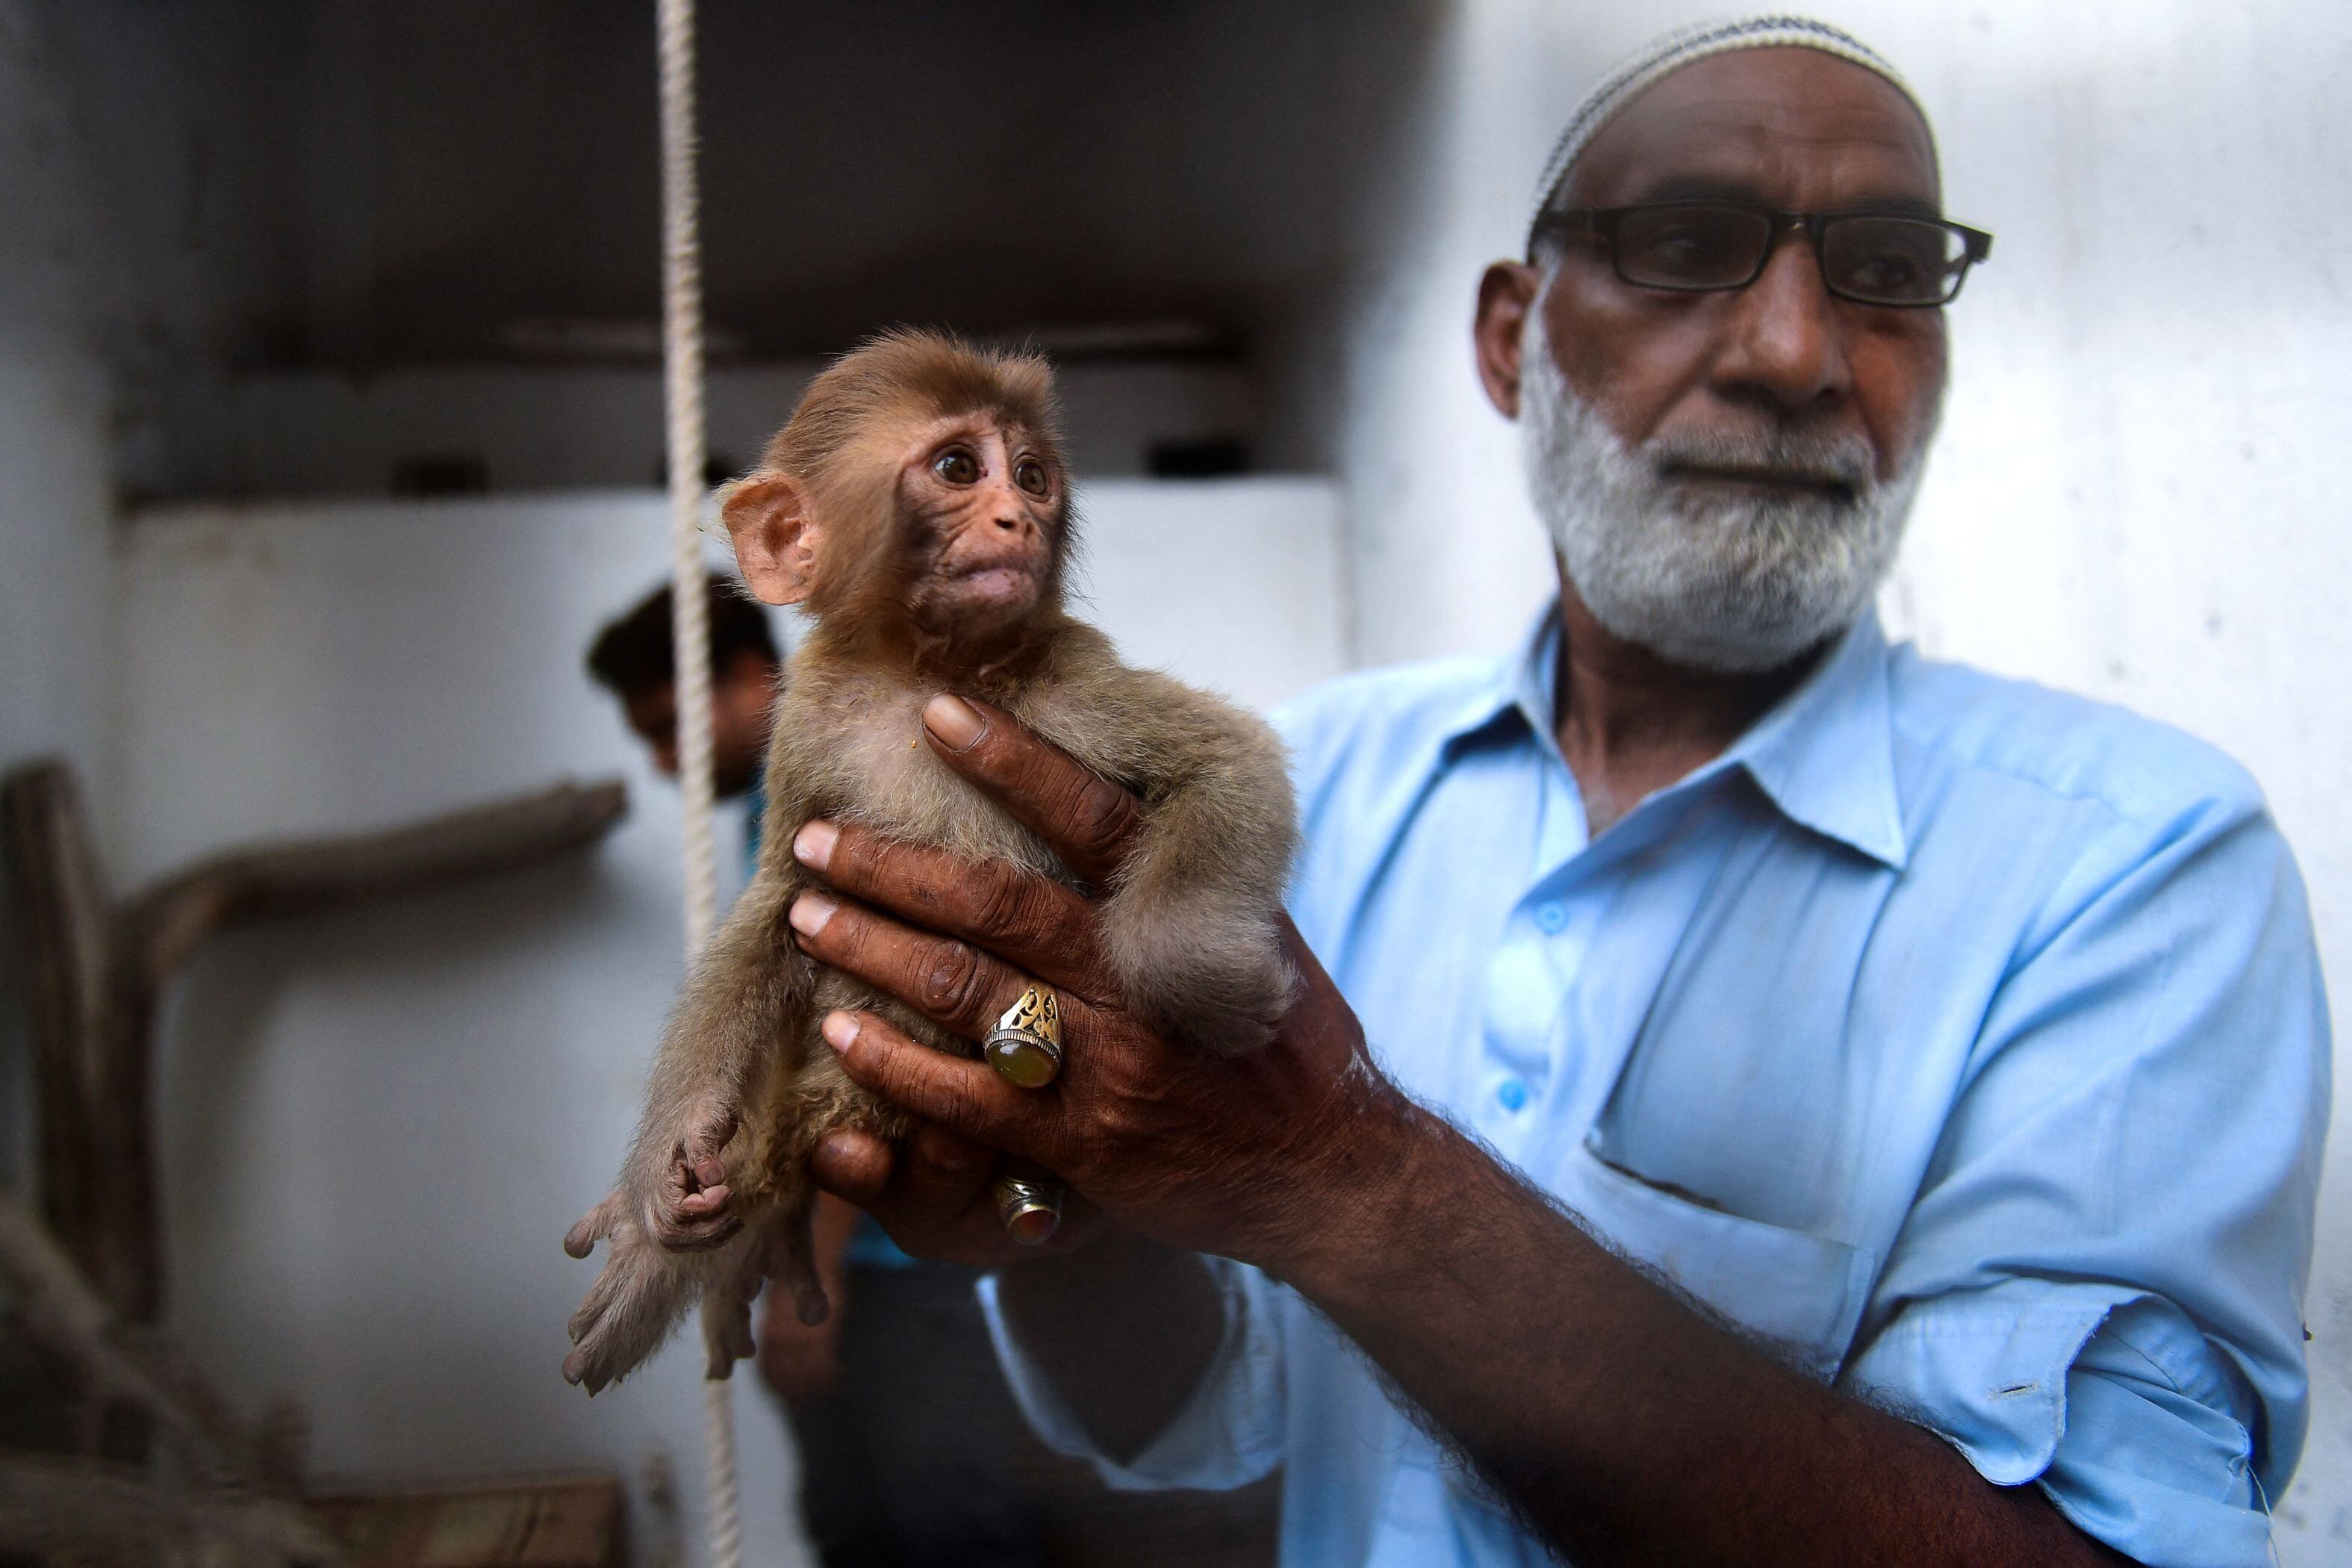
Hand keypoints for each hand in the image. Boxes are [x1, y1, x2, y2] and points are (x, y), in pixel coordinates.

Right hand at [649, 1097, 739, 1249]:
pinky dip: (704, 1236)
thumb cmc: (701, 1107)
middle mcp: (646, 1192)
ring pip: (671, 1240)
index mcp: (654, 1174)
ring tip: (735, 1219)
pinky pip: (678, 1235)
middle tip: (734, 1212)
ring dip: (706, 1237)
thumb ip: (706, 1150)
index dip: (706, 1209)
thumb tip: (714, 1179)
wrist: (694, 1098)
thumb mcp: (705, 1121)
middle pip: (667, 1235)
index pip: (675, 1214)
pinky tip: (728, 1222)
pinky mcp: (664, 1204)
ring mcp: (652, 1201)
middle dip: (706, 1231)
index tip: (727, 1189)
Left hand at [788, 695, 1416, 1277]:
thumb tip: (1106, 788)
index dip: (1016, 759)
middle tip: (815, 837)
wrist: (1328, 1170)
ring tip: (808, 915)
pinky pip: (966, 1098)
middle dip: (894, 866)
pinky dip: (895, 1064)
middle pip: (999, 903)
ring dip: (873, 949)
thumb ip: (1179, 879)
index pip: (1093, 818)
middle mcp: (1141, 983)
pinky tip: (839, 1032)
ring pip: (967, 991)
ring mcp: (1109, 1066)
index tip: (940, 712)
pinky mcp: (1082, 1144)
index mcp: (1186, 915)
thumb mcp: (1254, 938)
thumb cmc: (1281, 1043)